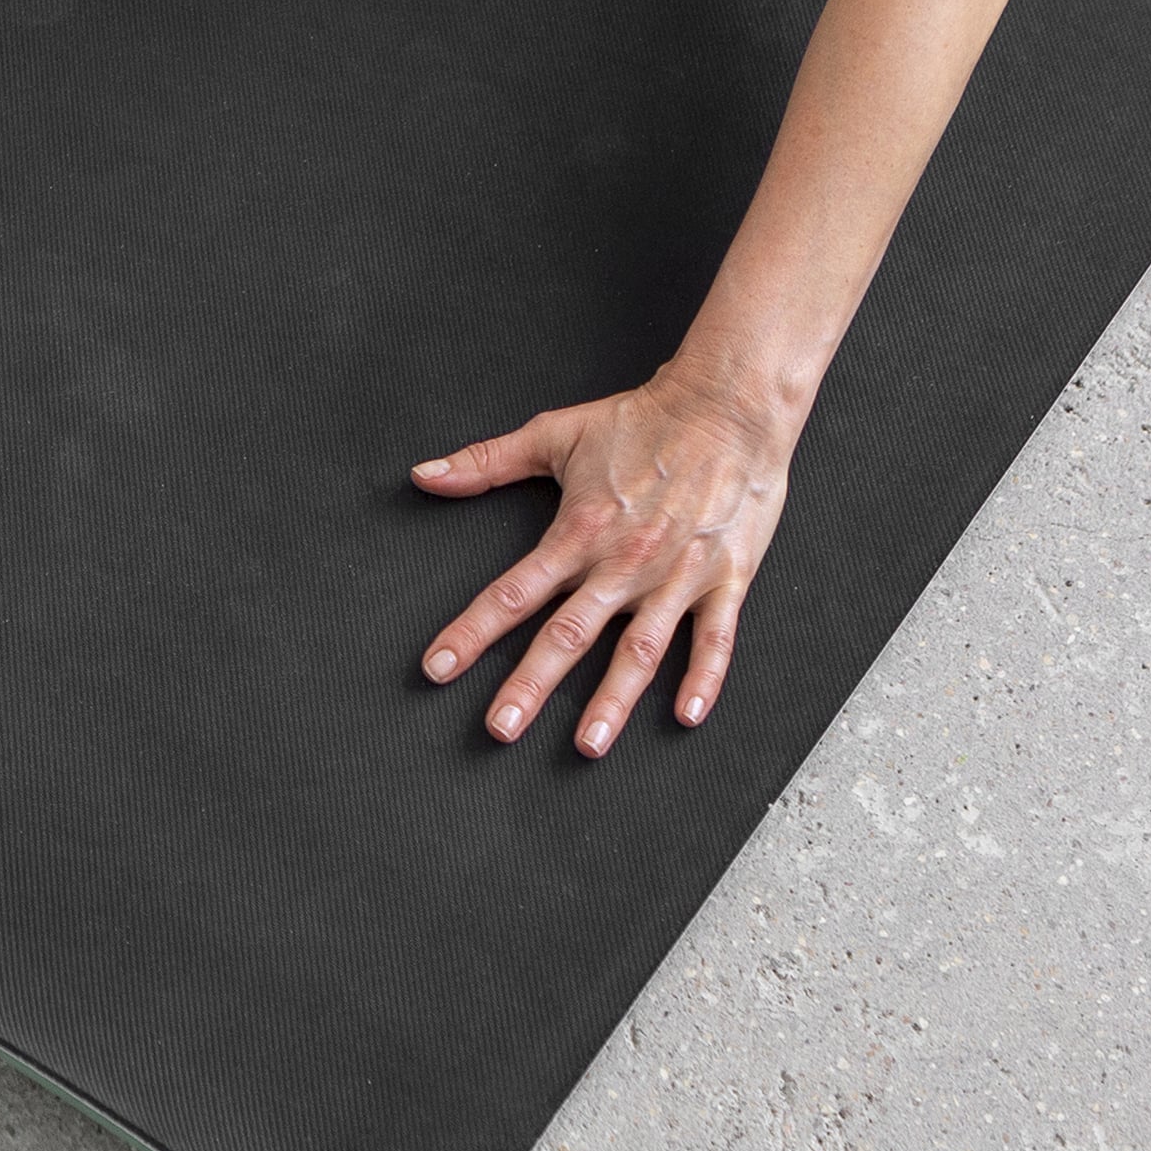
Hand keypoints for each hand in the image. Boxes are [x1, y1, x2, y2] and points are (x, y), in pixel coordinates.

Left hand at [409, 372, 792, 754]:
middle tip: (500, 728)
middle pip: (568, 634)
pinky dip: (704, 679)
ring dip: (613, 700)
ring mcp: (676, 575)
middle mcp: (623, 562)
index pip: (513, 592)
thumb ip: (485, 462)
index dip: (471, 632)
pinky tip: (687, 716)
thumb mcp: (555, 434)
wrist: (728, 406)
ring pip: (640, 650)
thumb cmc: (640, 421)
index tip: (438, 668)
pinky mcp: (726, 579)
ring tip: (587, 744)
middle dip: (531, 685)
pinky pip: (715, 638)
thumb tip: (423, 475)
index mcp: (579, 531)